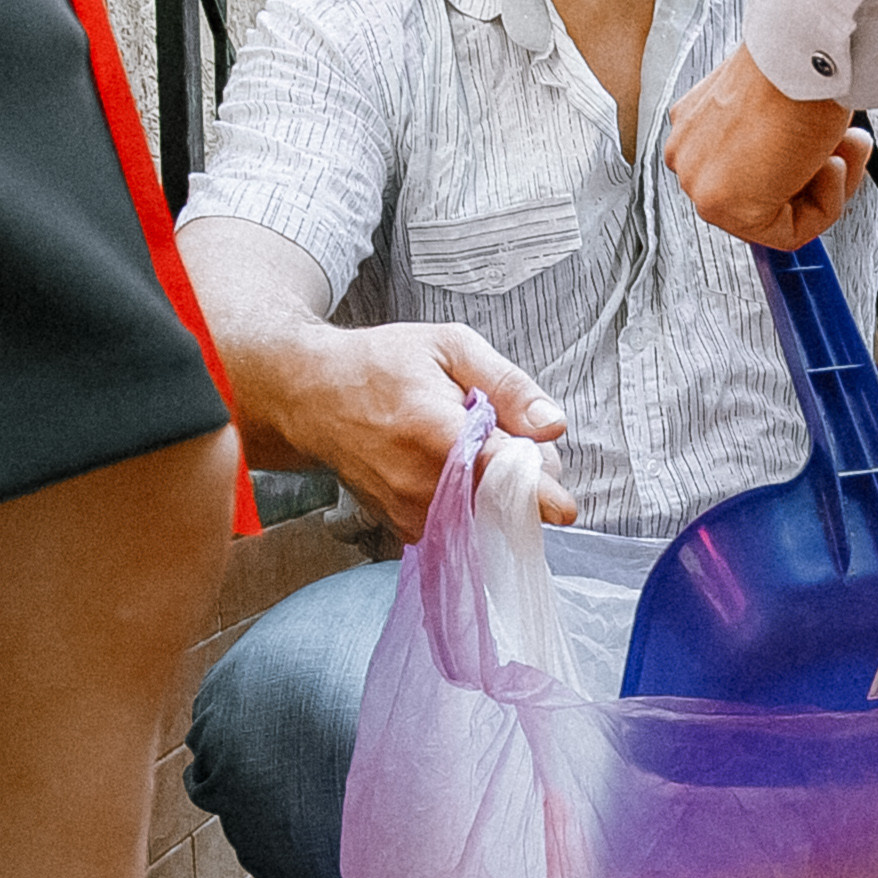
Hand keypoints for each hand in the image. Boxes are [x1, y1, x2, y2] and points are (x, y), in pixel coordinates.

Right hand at [274, 321, 575, 543]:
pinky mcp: (404, 530)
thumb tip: (552, 425)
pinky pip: (461, 525)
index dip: (536, 491)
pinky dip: (470, 502)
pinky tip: (448, 468)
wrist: (312, 397)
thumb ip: (507, 384)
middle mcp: (419, 483)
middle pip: (502, 498)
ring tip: (465, 445)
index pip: (495, 471)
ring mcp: (409, 513)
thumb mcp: (450, 347)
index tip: (565, 509)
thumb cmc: (381, 364)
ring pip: (485, 516)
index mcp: (434, 432)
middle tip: (503, 432)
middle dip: (522, 474)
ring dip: (495, 488)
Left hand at [665, 44, 872, 245]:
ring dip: (827, 187)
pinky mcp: (722, 205)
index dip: (805, 167)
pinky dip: (826, 207)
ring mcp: (699, 181)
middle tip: (847, 146)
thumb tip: (806, 157)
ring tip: (842, 146)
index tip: (833, 145)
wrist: (804, 50)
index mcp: (696, 125)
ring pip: (777, 218)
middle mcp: (689, 154)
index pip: (752, 173)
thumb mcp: (783, 103)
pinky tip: (831, 165)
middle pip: (764, 197)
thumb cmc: (800, 62)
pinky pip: (788, 234)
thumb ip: (779, 137)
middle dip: (816, 176)